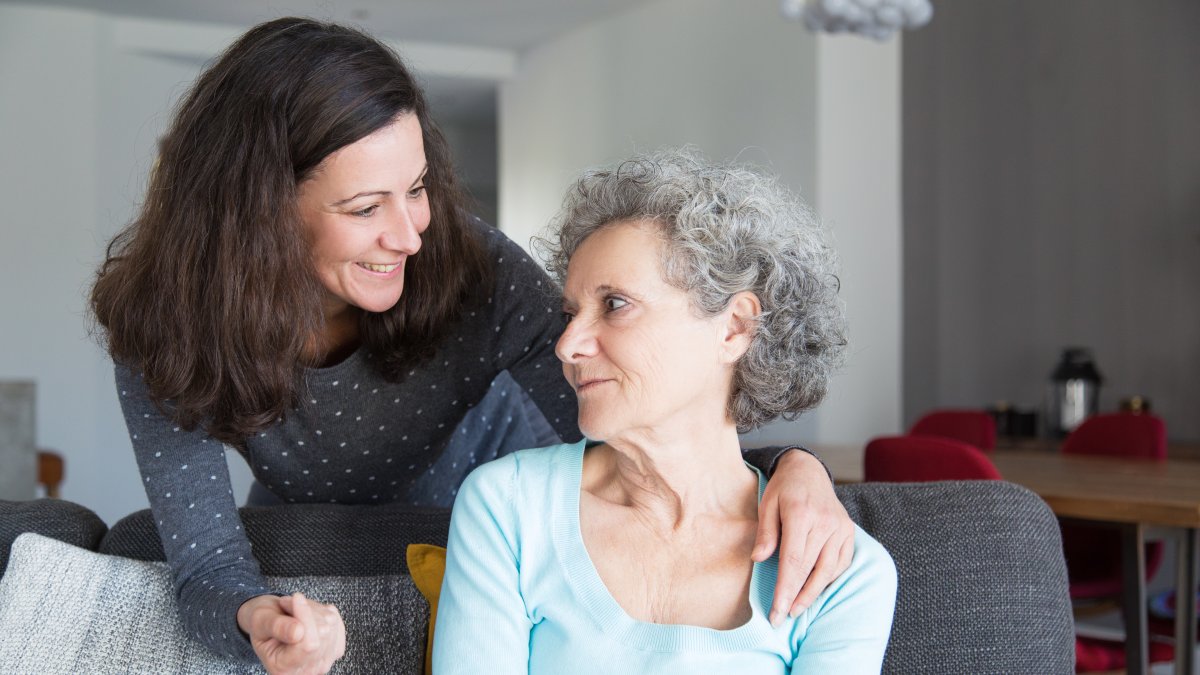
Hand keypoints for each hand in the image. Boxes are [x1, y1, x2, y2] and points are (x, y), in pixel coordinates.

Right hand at [238, 592, 346, 674]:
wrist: (270, 623)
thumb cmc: (263, 622)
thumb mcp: (260, 621)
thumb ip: (276, 627)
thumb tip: (298, 632)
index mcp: (283, 670)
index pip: (308, 644)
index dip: (305, 616)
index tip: (296, 597)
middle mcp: (306, 671)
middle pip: (322, 634)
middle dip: (307, 611)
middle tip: (288, 604)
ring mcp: (324, 662)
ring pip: (331, 625)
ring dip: (314, 609)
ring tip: (295, 609)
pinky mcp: (336, 649)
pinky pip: (336, 622)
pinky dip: (324, 612)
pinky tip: (309, 614)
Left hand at [752, 449, 854, 625]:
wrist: (809, 470)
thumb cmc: (783, 489)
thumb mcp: (767, 504)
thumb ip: (765, 532)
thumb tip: (758, 560)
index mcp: (801, 514)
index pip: (793, 561)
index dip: (785, 590)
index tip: (776, 611)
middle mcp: (825, 522)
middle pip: (810, 569)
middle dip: (794, 597)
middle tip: (780, 617)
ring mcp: (840, 527)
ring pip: (828, 570)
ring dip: (812, 593)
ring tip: (795, 609)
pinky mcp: (848, 532)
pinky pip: (841, 563)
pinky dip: (828, 579)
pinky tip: (814, 590)